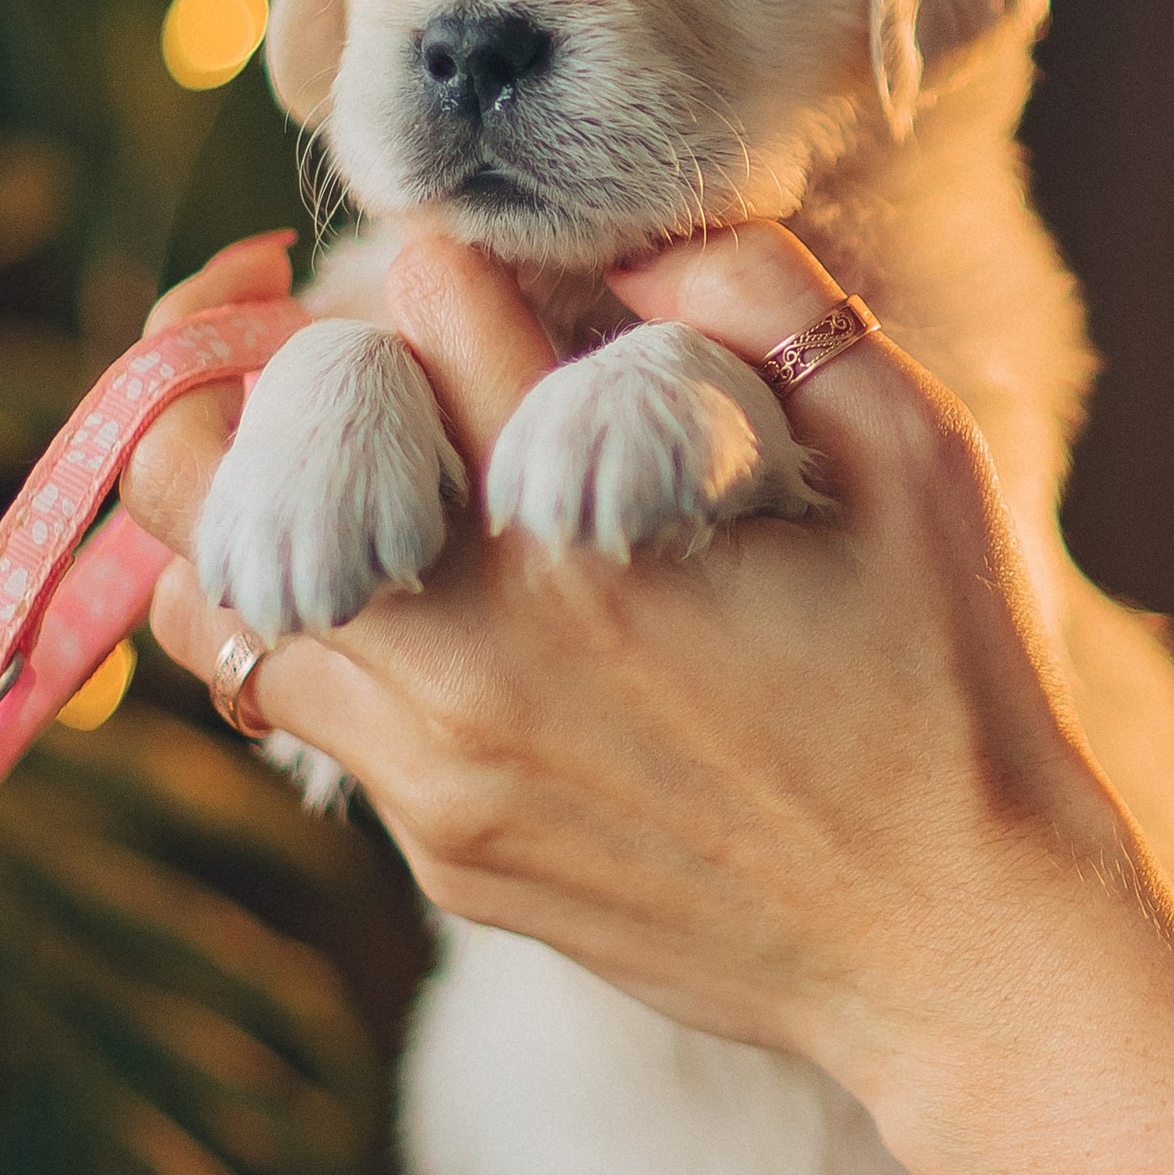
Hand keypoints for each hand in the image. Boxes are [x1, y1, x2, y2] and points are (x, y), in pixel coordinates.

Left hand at [120, 223, 1142, 1092]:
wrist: (960, 949)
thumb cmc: (955, 684)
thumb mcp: (912, 449)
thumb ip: (768, 299)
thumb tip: (635, 225)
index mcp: (582, 532)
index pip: (420, 312)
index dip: (447, 250)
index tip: (478, 255)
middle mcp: (473, 656)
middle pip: (213, 468)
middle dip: (235, 367)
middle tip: (279, 324)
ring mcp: (439, 772)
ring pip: (217, 610)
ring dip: (250, 513)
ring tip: (325, 467)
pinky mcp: (446, 853)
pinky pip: (315, 717)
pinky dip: (335, 634)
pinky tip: (431, 598)